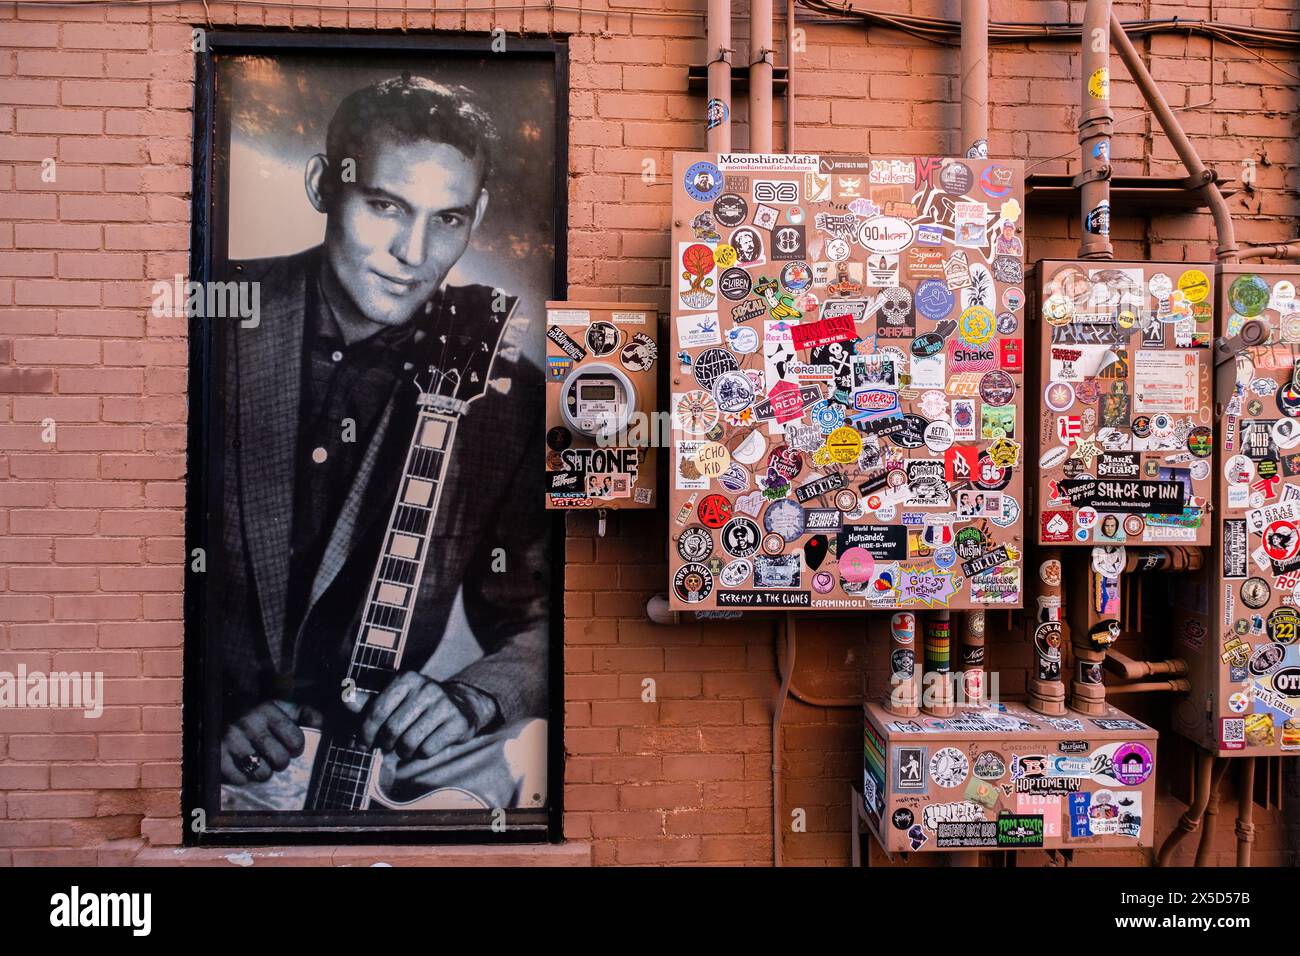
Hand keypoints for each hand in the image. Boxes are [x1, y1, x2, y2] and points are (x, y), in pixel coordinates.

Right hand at [221, 699, 314, 784]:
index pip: (295, 741)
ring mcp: (231, 740)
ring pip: (262, 774)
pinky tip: (243, 765)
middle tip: (275, 756)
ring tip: (260, 762)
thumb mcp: (279, 705)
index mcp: (267, 710)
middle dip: (281, 761)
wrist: (220, 705)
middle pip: (280, 760)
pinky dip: (244, 777)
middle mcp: (249, 724)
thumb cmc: (257, 710)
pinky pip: (240, 780)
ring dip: (264, 772)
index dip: (297, 747)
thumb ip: (303, 712)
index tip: (292, 746)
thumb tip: (320, 724)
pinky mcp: (217, 754)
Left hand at [360, 673, 490, 759]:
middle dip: (385, 744)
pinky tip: (424, 745)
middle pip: (392, 730)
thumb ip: (368, 700)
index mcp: (406, 678)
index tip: (362, 743)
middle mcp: (426, 687)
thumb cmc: (418, 704)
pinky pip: (427, 750)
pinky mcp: (457, 722)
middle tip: (388, 745)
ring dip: (403, 752)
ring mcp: (444, 704)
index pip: (377, 711)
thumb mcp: (393, 697)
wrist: (461, 705)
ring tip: (405, 747)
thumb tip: (345, 697)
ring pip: (409, 743)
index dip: (365, 732)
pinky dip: (421, 754)